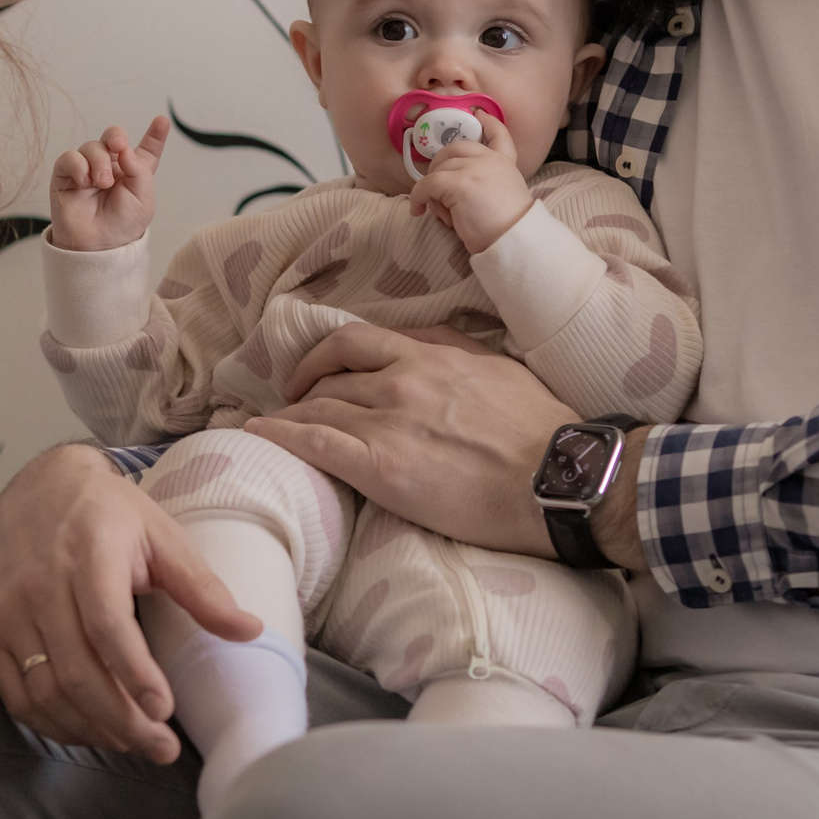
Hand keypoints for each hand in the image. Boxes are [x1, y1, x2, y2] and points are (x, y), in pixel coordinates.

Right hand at [0, 444, 260, 761]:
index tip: (165, 711)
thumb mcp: (162, 536)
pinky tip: (91, 731)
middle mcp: (40, 584)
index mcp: (88, 553)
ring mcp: (7, 611)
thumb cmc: (109, 516)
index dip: (134, 672)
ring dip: (91, 729)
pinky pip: (17, 696)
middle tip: (162, 749)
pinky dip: (53, 725)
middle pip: (76, 671)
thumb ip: (201, 587)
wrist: (37, 490)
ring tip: (134, 744)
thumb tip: (250, 631)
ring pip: (45, 691)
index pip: (106, 624)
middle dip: (122, 720)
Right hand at [50, 116, 170, 252]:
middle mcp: (112, 167)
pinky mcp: (66, 176)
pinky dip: (78, 166)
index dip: (155, 134)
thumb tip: (122, 148)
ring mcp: (88, 170)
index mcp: (134, 172)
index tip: (162, 121)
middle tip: (118, 147)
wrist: (98, 245)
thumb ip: (138, 168)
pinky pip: (70, 158)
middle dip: (115, 136)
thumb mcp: (143, 198)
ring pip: (91, 146)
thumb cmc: (123, 225)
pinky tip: (85, 182)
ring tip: (102, 183)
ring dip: (98, 161)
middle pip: (113, 137)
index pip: (146, 149)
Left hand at [244, 322, 571, 557]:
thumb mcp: (499, 369)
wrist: (559, 477)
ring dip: (289, 413)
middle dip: (305, 385)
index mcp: (430, 355)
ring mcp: (389, 421)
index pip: (358, 341)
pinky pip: (314, 443)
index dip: (327, 355)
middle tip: (293, 400)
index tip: (318, 370)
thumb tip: (425, 348)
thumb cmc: (541, 430)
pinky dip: (280, 436)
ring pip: (318, 406)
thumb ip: (454, 353)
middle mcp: (402, 379)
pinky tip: (259, 435)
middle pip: (331, 373)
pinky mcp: (382, 467)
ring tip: (272, 423)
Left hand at [408, 114, 533, 252]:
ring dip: (433, 192)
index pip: (499, 135)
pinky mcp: (458, 183)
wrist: (515, 241)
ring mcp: (473, 169)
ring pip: (438, 171)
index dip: (489, 123)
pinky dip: (418, 198)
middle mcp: (490, 160)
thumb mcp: (503, 197)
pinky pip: (427, 186)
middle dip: (439, 165)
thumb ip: (485, 183)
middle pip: (454, 148)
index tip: (479, 115)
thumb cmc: (508, 229)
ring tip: (442, 214)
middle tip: (433, 188)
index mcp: (505, 164)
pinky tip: (418, 210)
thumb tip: (449, 191)